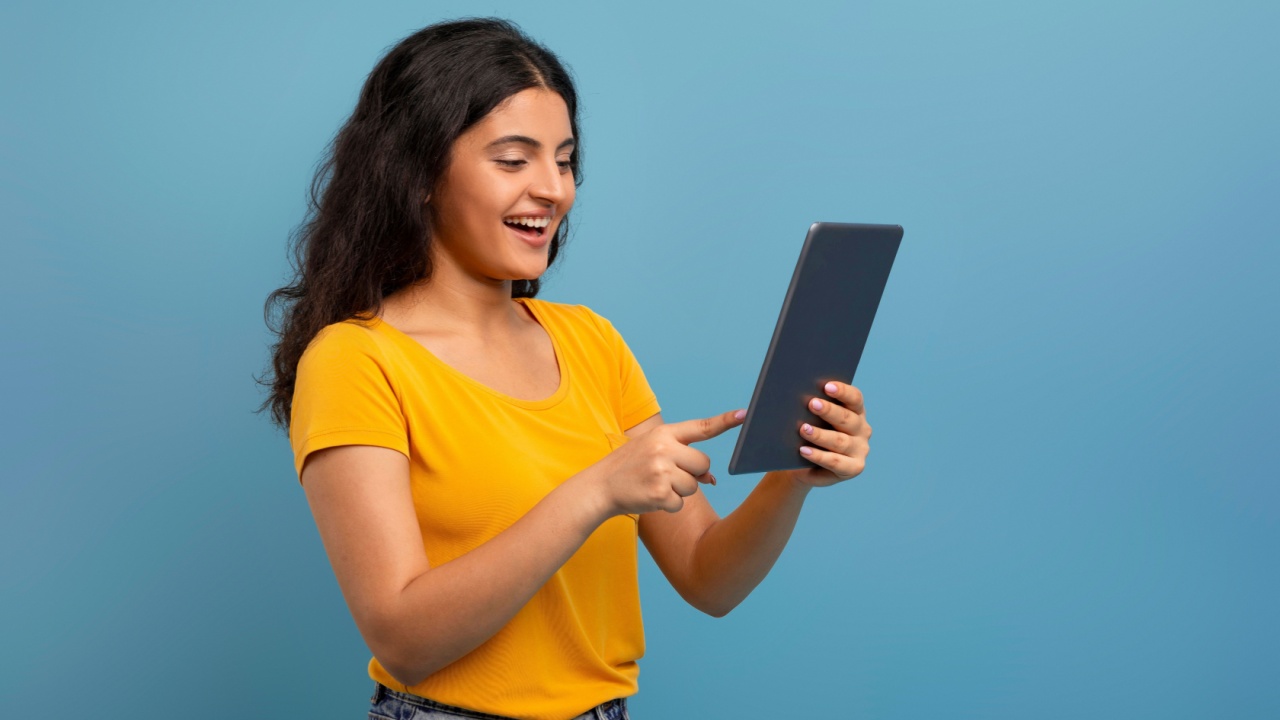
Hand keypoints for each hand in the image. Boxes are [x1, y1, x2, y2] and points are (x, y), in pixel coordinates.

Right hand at [590, 409, 744, 516]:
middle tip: (667, 474)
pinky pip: (680, 503)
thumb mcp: (655, 454)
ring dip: (679, 491)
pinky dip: (669, 506)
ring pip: (694, 487)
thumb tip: (713, 479)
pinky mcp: (659, 493)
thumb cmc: (631, 469)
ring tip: (655, 485)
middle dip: (693, 474)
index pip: (701, 427)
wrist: (599, 487)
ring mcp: (661, 470)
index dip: (726, 421)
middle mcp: (664, 448)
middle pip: (704, 464)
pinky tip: (651, 498)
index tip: (745, 413)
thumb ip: (683, 459)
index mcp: (664, 433)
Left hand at [790, 381, 871, 487]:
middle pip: (847, 418)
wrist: (802, 465)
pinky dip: (818, 456)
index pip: (855, 398)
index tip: (827, 386)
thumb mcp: (811, 418)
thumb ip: (812, 407)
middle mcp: (862, 429)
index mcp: (856, 411)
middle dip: (829, 410)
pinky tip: (804, 450)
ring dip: (820, 435)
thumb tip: (797, 393)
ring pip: (840, 441)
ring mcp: (860, 449)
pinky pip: (836, 462)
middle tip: (811, 404)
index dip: (843, 391)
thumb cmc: (808, 434)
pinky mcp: (854, 468)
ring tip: (803, 429)